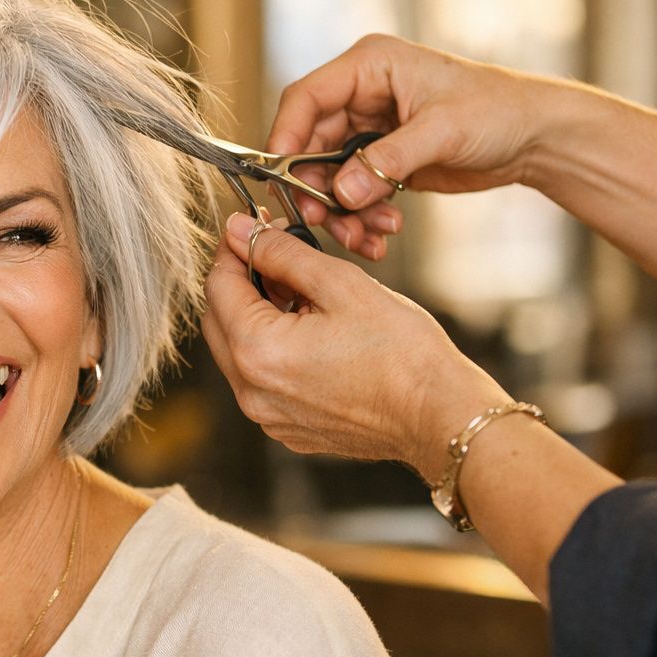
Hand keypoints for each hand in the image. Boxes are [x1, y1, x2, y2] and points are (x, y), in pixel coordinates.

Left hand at [201, 213, 508, 479]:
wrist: (439, 415)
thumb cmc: (402, 352)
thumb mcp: (341, 284)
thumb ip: (282, 254)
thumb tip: (239, 230)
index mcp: (257, 353)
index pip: (217, 287)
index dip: (233, 249)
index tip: (254, 228)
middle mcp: (250, 392)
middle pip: (218, 321)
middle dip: (241, 282)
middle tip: (279, 255)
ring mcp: (267, 417)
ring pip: (239, 352)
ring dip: (258, 316)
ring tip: (306, 295)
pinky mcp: (287, 429)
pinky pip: (263, 381)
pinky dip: (275, 350)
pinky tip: (312, 333)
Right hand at [270, 34, 547, 260]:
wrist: (534, 137)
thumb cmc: (498, 111)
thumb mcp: (442, 131)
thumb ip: (386, 161)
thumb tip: (340, 193)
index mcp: (369, 67)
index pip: (306, 98)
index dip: (286, 137)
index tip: (281, 177)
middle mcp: (361, 97)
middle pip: (309, 146)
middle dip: (316, 189)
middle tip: (324, 220)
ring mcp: (369, 132)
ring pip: (328, 178)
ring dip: (342, 213)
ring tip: (368, 236)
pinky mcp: (380, 162)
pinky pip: (351, 194)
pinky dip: (360, 219)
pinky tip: (383, 234)